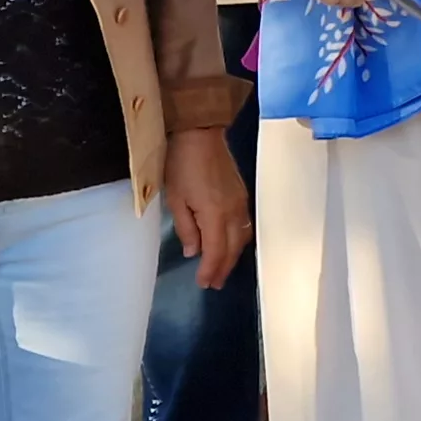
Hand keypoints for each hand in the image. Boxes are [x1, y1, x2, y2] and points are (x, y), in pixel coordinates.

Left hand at [163, 126, 250, 289]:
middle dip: (223, 268)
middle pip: (233, 248)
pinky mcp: (241, 195)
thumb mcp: (176, 199)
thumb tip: (194, 251)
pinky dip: (237, 240)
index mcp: (216, 215)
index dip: (210, 270)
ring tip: (222, 268)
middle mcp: (234, 213)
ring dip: (232, 256)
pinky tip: (229, 243)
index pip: (216, 251)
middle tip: (214, 284)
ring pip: (242, 238)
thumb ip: (187, 228)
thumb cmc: (181, 166)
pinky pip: (244, 226)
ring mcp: (240, 203)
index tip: (203, 284)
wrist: (201, 135)